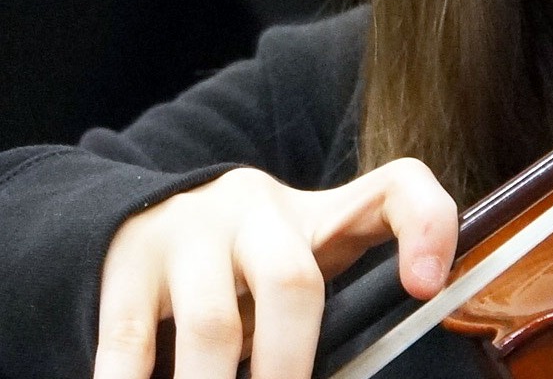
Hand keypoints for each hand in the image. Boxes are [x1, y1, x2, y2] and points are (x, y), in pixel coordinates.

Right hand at [94, 159, 456, 378]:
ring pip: (212, 326)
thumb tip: (348, 369)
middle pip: (292, 283)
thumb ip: (333, 314)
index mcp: (318, 216)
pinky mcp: (126, 262)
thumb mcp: (298, 267)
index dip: (424, 228)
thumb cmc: (242, 270)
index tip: (425, 288)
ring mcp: (186, 231)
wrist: (134, 216)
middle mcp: (256, 209)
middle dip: (291, 368)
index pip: (394, 191)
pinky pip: (130, 339)